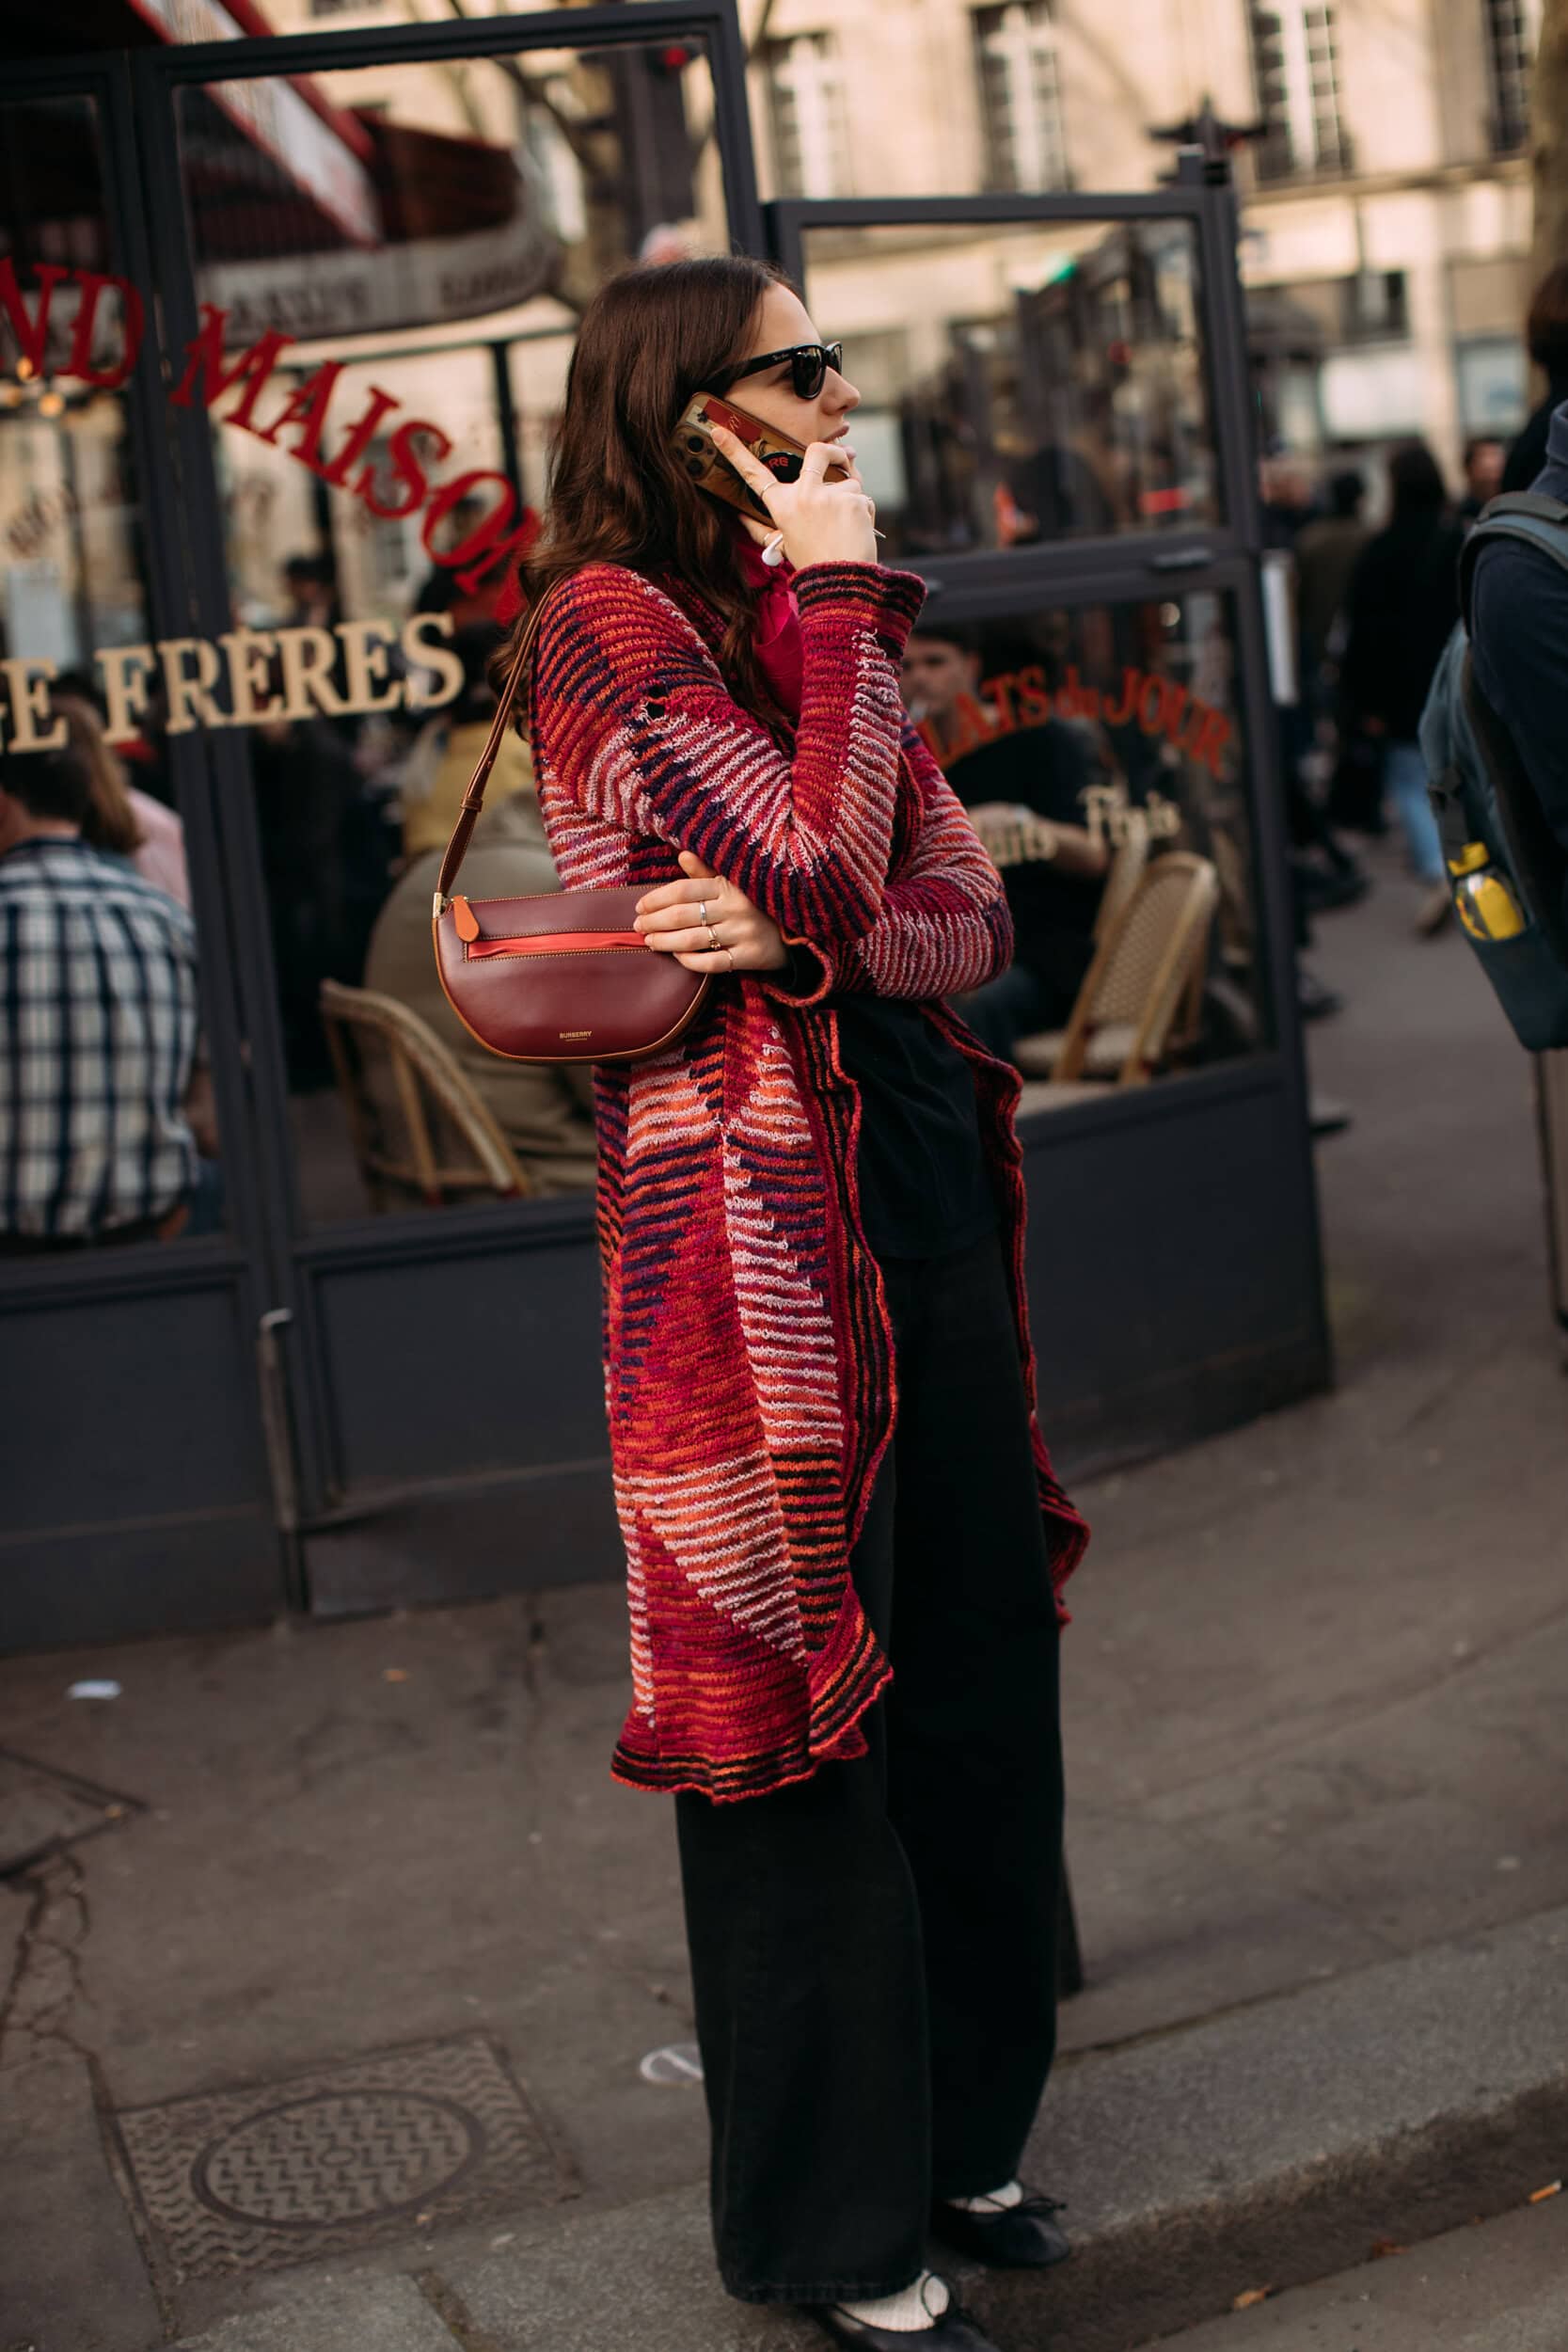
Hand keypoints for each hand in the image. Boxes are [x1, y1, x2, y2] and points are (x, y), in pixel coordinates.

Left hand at [634, 850, 787, 974]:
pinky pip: (712, 963)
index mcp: (728, 885)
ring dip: (665, 941)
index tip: (639, 906)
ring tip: (649, 942)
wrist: (797, 930)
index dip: (656, 899)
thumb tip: (682, 855)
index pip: (683, 890)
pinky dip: (690, 961)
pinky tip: (676, 956)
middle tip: (638, 927)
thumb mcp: (734, 883)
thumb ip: (706, 873)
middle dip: (654, 921)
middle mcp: (735, 908)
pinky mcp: (750, 957)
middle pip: (683, 915)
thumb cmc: (755, 904)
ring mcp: (742, 933)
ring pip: (693, 940)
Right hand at [708, 426, 877, 570]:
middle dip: (836, 451)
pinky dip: (863, 512)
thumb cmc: (813, 564)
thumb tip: (739, 516)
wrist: (842, 583)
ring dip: (852, 497)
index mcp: (782, 505)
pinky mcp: (854, 500)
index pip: (755, 474)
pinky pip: (863, 497)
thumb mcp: (782, 545)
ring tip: (846, 524)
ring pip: (849, 480)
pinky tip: (857, 531)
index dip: (734, 452)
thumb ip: (761, 529)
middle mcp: (803, 495)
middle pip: (818, 451)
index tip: (718, 431)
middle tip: (845, 457)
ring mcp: (830, 495)